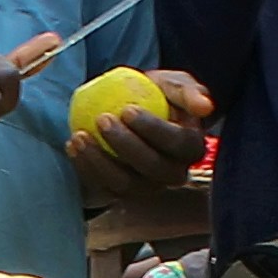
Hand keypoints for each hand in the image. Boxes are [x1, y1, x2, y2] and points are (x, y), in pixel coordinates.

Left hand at [67, 69, 209, 199]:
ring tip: (80, 135)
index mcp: (192, 148)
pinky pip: (103, 187)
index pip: (177, 144)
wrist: (135, 110)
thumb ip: (188, 91)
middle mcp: (173, 174)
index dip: (153, 129)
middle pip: (152, 168)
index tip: (127, 109)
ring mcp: (148, 187)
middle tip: (102, 119)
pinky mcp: (122, 192)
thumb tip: (205, 106)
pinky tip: (72, 145)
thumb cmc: (159, 95)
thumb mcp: (175, 85)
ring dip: (100, 161)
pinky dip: (86, 169)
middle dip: (125, 146)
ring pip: (125, 184)